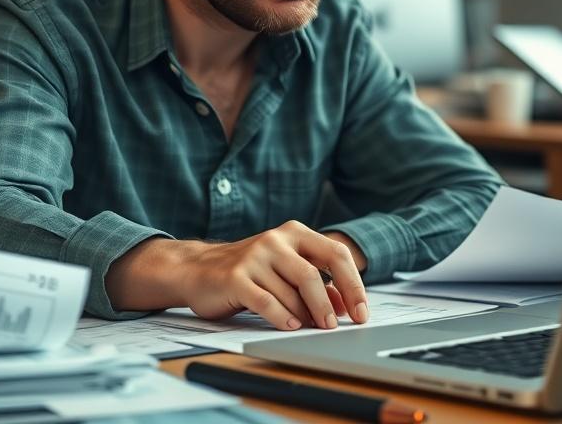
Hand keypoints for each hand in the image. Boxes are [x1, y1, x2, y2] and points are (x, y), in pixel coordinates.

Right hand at [106, 221, 367, 330]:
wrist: (198, 269)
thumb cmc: (250, 272)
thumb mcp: (286, 270)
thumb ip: (315, 282)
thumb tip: (346, 305)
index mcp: (295, 233)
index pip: (336, 254)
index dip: (353, 285)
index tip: (362, 311)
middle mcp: (276, 240)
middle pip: (313, 274)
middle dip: (330, 304)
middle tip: (336, 326)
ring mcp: (255, 256)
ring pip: (291, 292)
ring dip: (304, 316)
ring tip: (309, 328)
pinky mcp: (236, 276)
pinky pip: (266, 302)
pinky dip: (282, 317)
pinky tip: (290, 326)